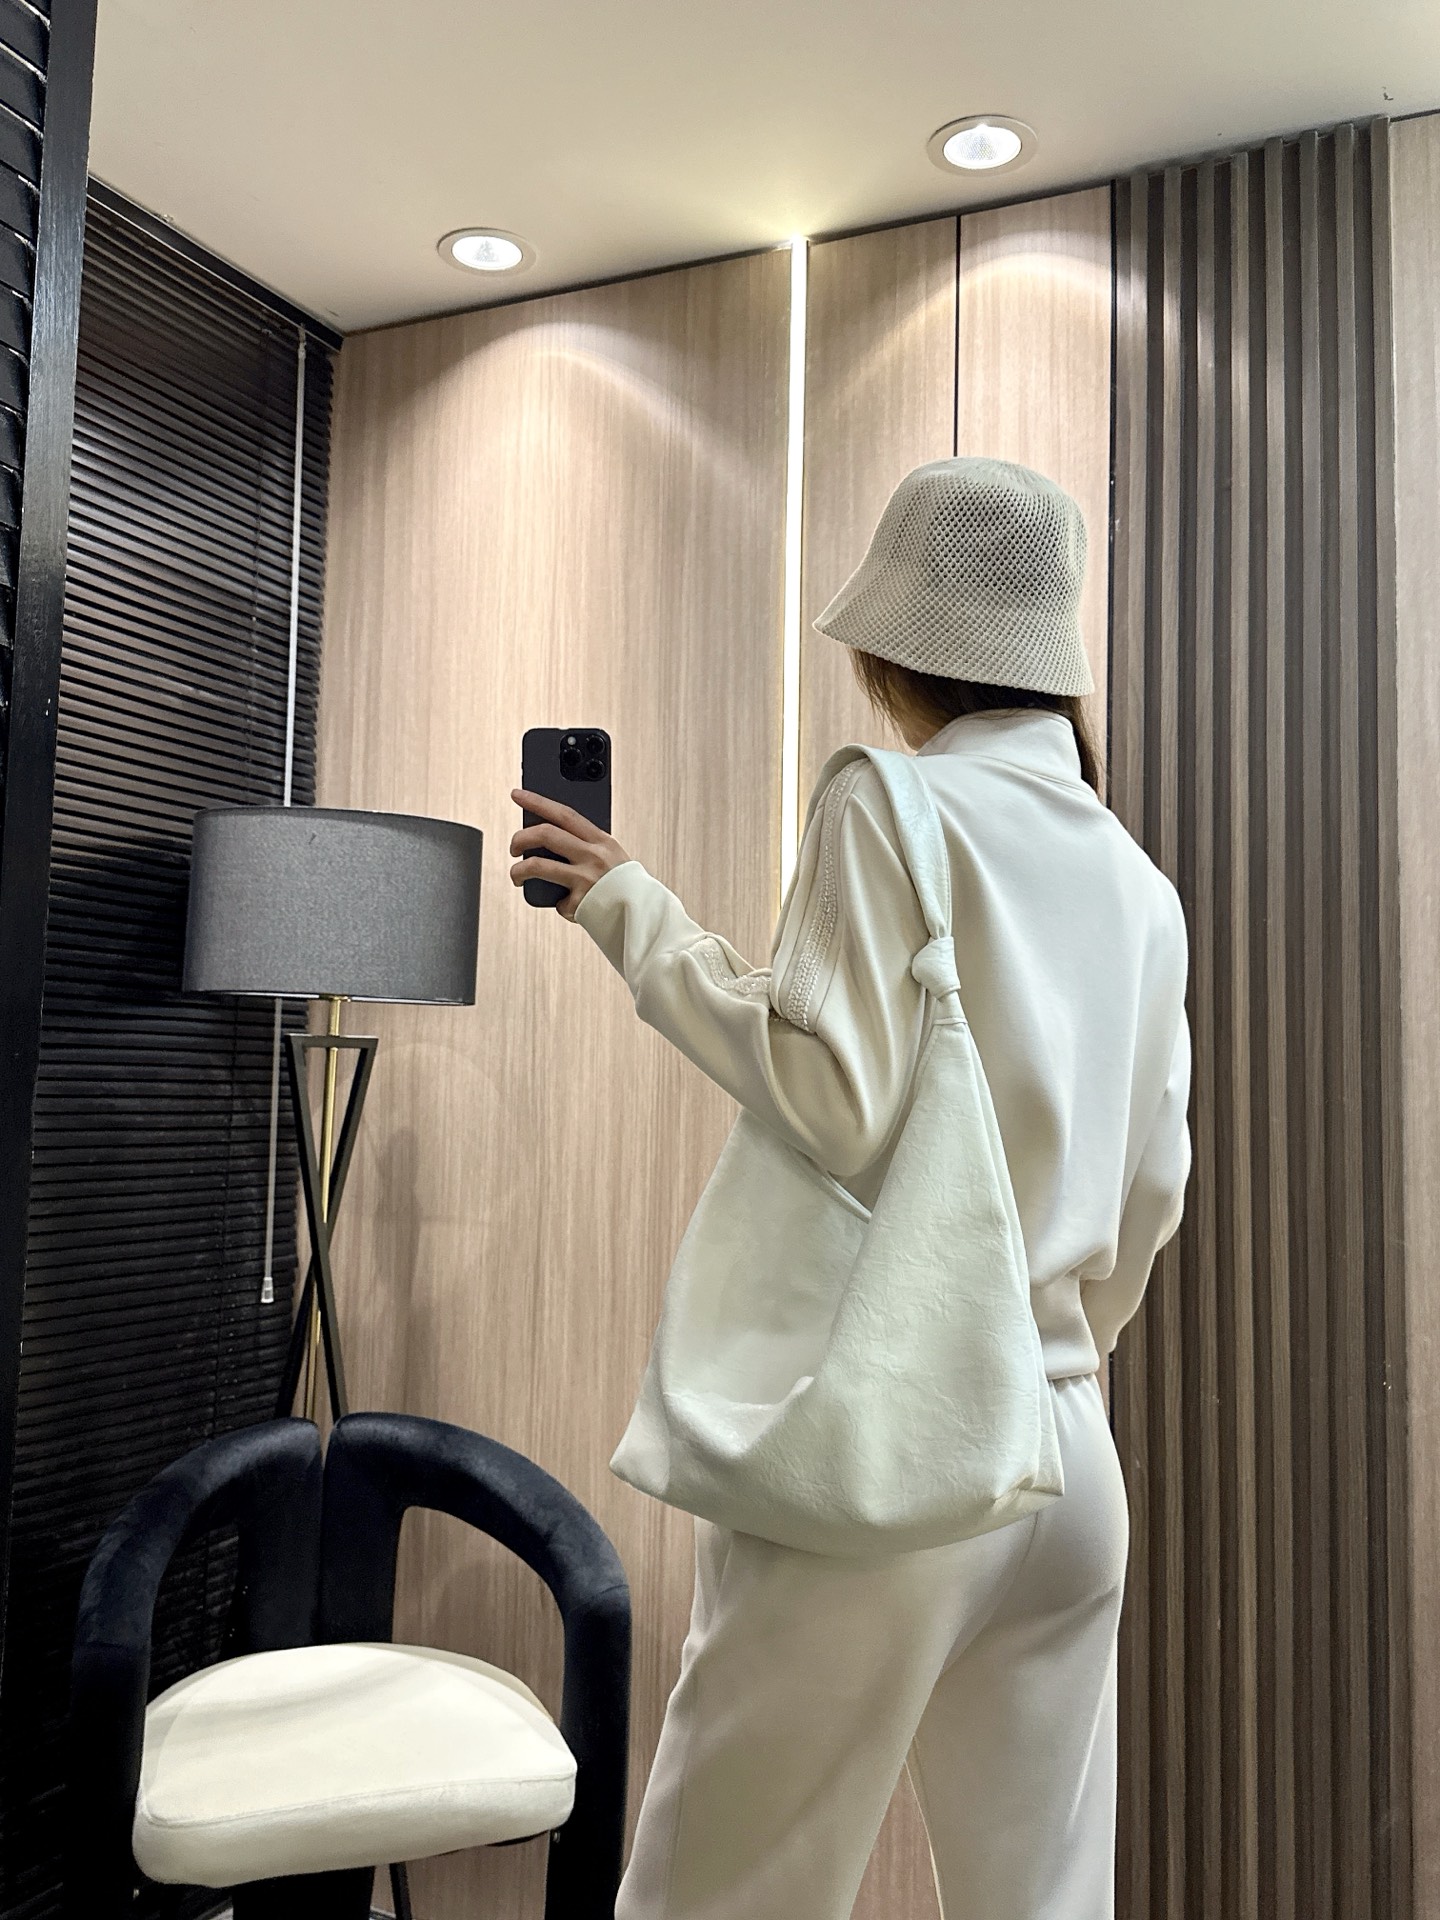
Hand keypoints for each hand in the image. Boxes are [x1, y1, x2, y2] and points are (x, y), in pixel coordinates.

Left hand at [509, 789, 631, 920]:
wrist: (644, 915)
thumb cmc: (624, 886)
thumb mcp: (610, 857)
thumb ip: (586, 847)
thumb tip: (548, 840)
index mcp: (601, 840)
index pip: (563, 813)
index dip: (537, 801)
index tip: (517, 794)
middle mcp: (593, 855)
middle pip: (545, 834)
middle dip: (520, 838)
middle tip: (514, 847)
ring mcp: (585, 878)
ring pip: (537, 864)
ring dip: (518, 871)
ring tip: (517, 877)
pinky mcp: (580, 902)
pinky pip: (558, 902)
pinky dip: (560, 906)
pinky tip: (570, 907)